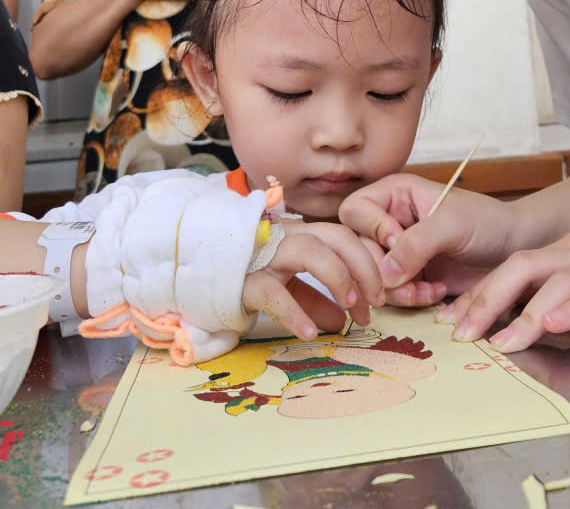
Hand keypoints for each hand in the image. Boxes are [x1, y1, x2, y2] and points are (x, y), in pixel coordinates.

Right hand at [241, 220, 384, 338]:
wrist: (190, 274)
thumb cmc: (241, 276)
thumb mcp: (283, 284)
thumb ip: (312, 298)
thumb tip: (341, 320)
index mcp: (297, 235)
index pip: (343, 237)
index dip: (367, 264)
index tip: (379, 297)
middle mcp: (284, 238)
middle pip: (335, 238)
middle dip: (363, 268)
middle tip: (375, 304)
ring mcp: (263, 256)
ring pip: (310, 251)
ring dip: (339, 277)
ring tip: (350, 309)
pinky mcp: (242, 280)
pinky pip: (274, 292)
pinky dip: (295, 313)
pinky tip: (309, 333)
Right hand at [338, 173, 520, 306]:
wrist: (509, 250)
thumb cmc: (485, 223)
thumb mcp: (451, 226)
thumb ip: (417, 244)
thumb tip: (384, 274)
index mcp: (393, 195)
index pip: (354, 210)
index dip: (371, 228)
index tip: (399, 239)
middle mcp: (387, 221)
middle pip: (357, 249)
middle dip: (382, 271)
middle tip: (410, 280)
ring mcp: (395, 252)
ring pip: (370, 276)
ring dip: (397, 291)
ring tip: (427, 291)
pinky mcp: (406, 277)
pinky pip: (390, 294)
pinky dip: (409, 299)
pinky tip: (435, 293)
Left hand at [434, 221, 569, 351]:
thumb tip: (541, 319)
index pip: (521, 264)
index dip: (484, 290)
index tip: (456, 317)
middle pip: (526, 266)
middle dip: (487, 299)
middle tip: (460, 332)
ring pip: (559, 281)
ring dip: (523, 312)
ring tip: (499, 341)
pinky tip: (551, 324)